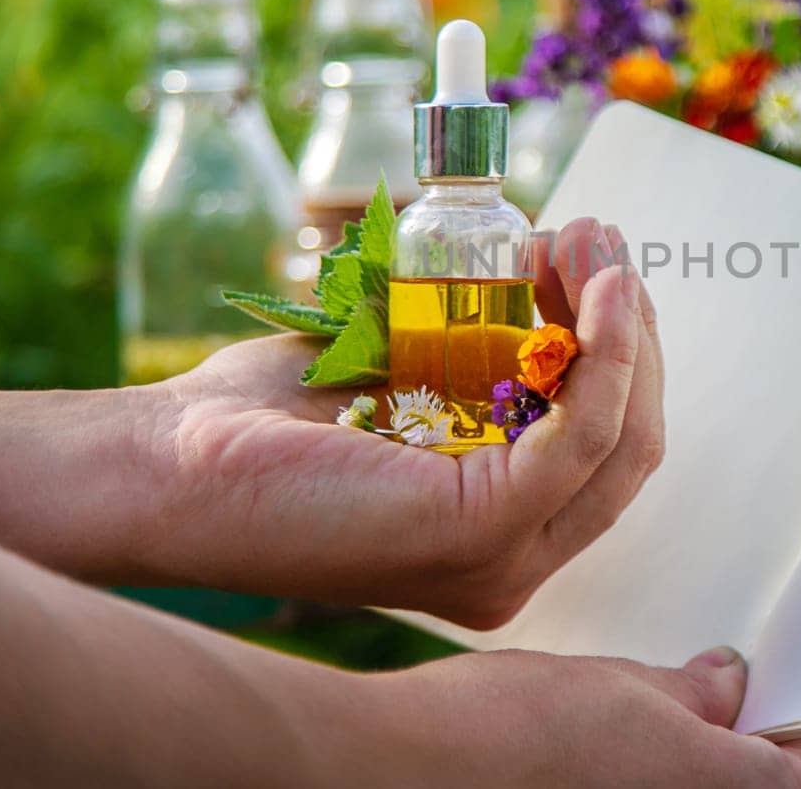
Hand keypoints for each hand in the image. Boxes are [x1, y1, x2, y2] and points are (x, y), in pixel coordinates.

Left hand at [129, 218, 663, 625]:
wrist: (168, 463)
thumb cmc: (266, 419)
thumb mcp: (401, 368)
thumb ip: (478, 343)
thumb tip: (545, 262)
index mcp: (497, 531)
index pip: (606, 446)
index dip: (619, 348)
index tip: (589, 261)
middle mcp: (512, 560)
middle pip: (631, 442)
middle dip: (632, 330)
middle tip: (598, 240)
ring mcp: (505, 558)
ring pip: (622, 438)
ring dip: (625, 329)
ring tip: (593, 245)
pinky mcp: (486, 530)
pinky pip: (586, 434)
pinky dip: (608, 355)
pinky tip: (599, 290)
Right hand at [369, 647, 800, 787]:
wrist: (408, 774)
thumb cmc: (514, 731)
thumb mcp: (623, 686)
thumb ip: (694, 693)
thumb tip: (728, 686)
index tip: (781, 704)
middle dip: (741, 754)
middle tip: (704, 712)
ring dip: (688, 774)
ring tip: (637, 739)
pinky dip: (640, 787)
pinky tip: (597, 768)